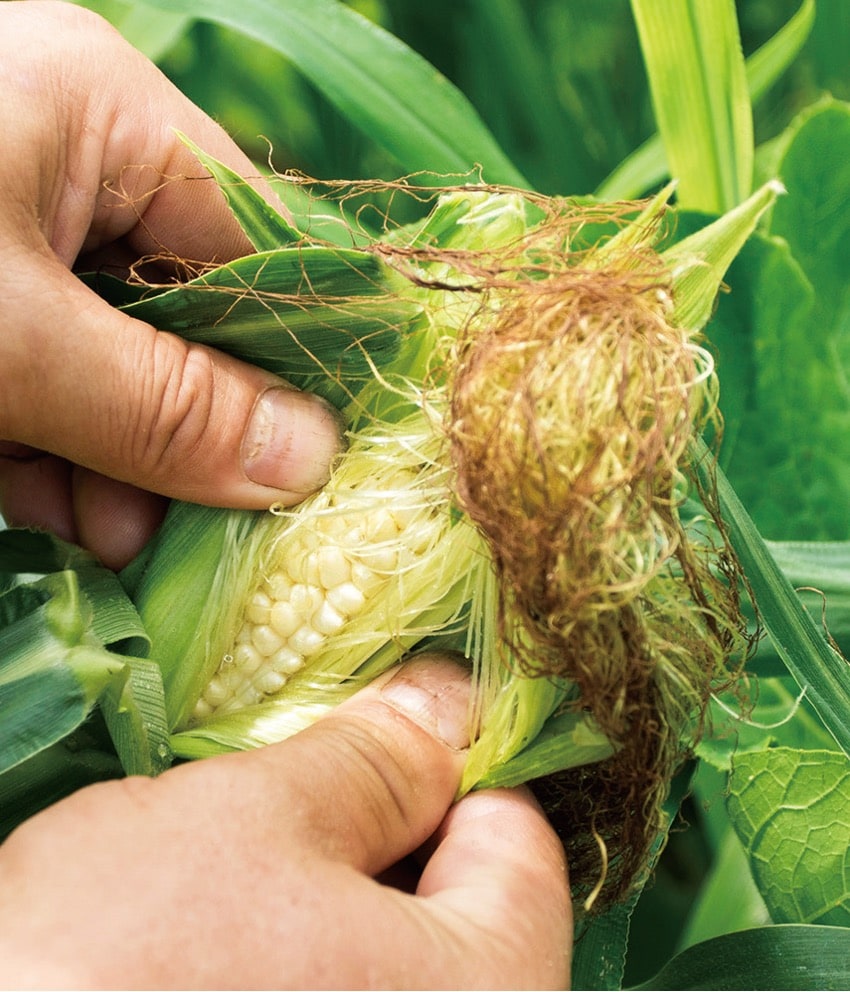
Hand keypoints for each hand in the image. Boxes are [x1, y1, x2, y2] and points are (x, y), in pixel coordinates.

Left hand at [0, 1, 341, 569]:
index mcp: (102, 117)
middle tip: (211, 530)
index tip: (333, 462)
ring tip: (114, 541)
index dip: (307, 355)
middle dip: (201, 429)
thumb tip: (310, 459)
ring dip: (123, 464)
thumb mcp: (6, 343)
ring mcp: (6, 239)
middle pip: (191, 315)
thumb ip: (165, 404)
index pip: (265, 240)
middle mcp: (65, 162)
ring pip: (119, 366)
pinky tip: (55, 515)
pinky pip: (47, 386)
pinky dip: (54, 460)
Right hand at [0, 656, 571, 988]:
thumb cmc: (119, 964)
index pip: (522, 844)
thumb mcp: (257, 822)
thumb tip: (453, 700)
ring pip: (387, 947)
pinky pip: (332, 984)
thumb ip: (377, 758)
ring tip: (249, 851)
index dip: (456, 758)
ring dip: (329, 881)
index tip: (393, 715)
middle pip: (457, 901)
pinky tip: (224, 923)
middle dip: (385, 819)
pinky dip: (295, 944)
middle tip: (300, 771)